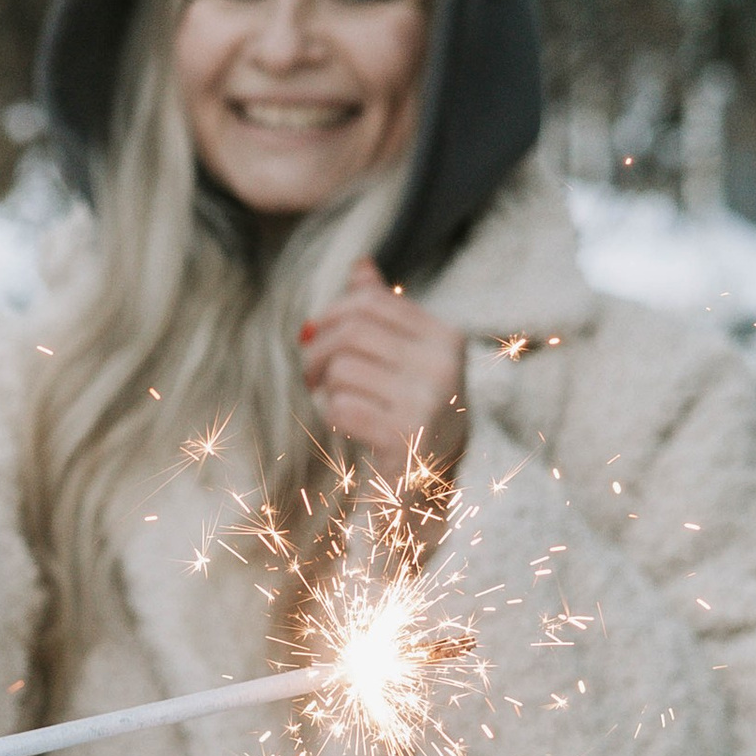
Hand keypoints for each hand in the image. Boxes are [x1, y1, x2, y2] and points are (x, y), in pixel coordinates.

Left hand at [298, 258, 469, 483]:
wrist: (428, 490)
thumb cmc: (411, 415)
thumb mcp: (407, 360)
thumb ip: (386, 315)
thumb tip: (361, 265)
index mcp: (446, 338)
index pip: (371, 302)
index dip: (331, 313)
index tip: (314, 335)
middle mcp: (443, 366)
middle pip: (352, 332)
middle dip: (318, 351)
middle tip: (310, 374)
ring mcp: (428, 402)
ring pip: (342, 370)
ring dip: (325, 389)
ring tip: (335, 404)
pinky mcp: (405, 438)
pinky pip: (341, 408)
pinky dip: (333, 417)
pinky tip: (348, 428)